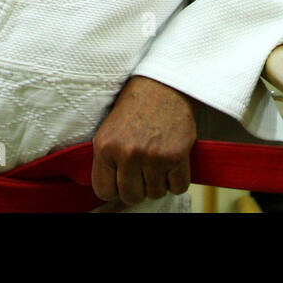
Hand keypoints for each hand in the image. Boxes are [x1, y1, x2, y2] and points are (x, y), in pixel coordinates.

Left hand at [91, 76, 196, 206]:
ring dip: (159, 182)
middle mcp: (127, 153)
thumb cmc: (135, 107)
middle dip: (138, 188)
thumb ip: (107, 160)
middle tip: (143, 171)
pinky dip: (177, 180)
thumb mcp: (109, 130)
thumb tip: (111, 193)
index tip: (123, 178)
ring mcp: (152, 156)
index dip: (115, 187)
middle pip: (131, 196)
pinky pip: (178, 187)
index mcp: (105, 147)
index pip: (104, 191)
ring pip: (155, 193)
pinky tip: (173, 164)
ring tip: (158, 161)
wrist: (163, 86)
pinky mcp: (176, 155)